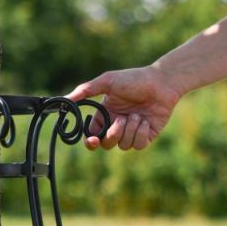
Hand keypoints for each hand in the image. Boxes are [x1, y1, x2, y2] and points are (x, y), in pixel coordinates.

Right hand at [67, 65, 182, 150]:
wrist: (161, 82)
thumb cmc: (134, 79)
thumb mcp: (107, 81)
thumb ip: (86, 90)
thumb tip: (64, 99)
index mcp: (105, 115)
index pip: (92, 135)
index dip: (91, 142)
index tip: (93, 140)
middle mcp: (116, 125)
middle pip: (106, 144)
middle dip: (113, 134)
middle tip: (121, 120)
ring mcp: (131, 132)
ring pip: (123, 146)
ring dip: (130, 130)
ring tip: (139, 114)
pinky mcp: (146, 136)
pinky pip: (138, 146)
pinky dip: (141, 133)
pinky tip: (146, 121)